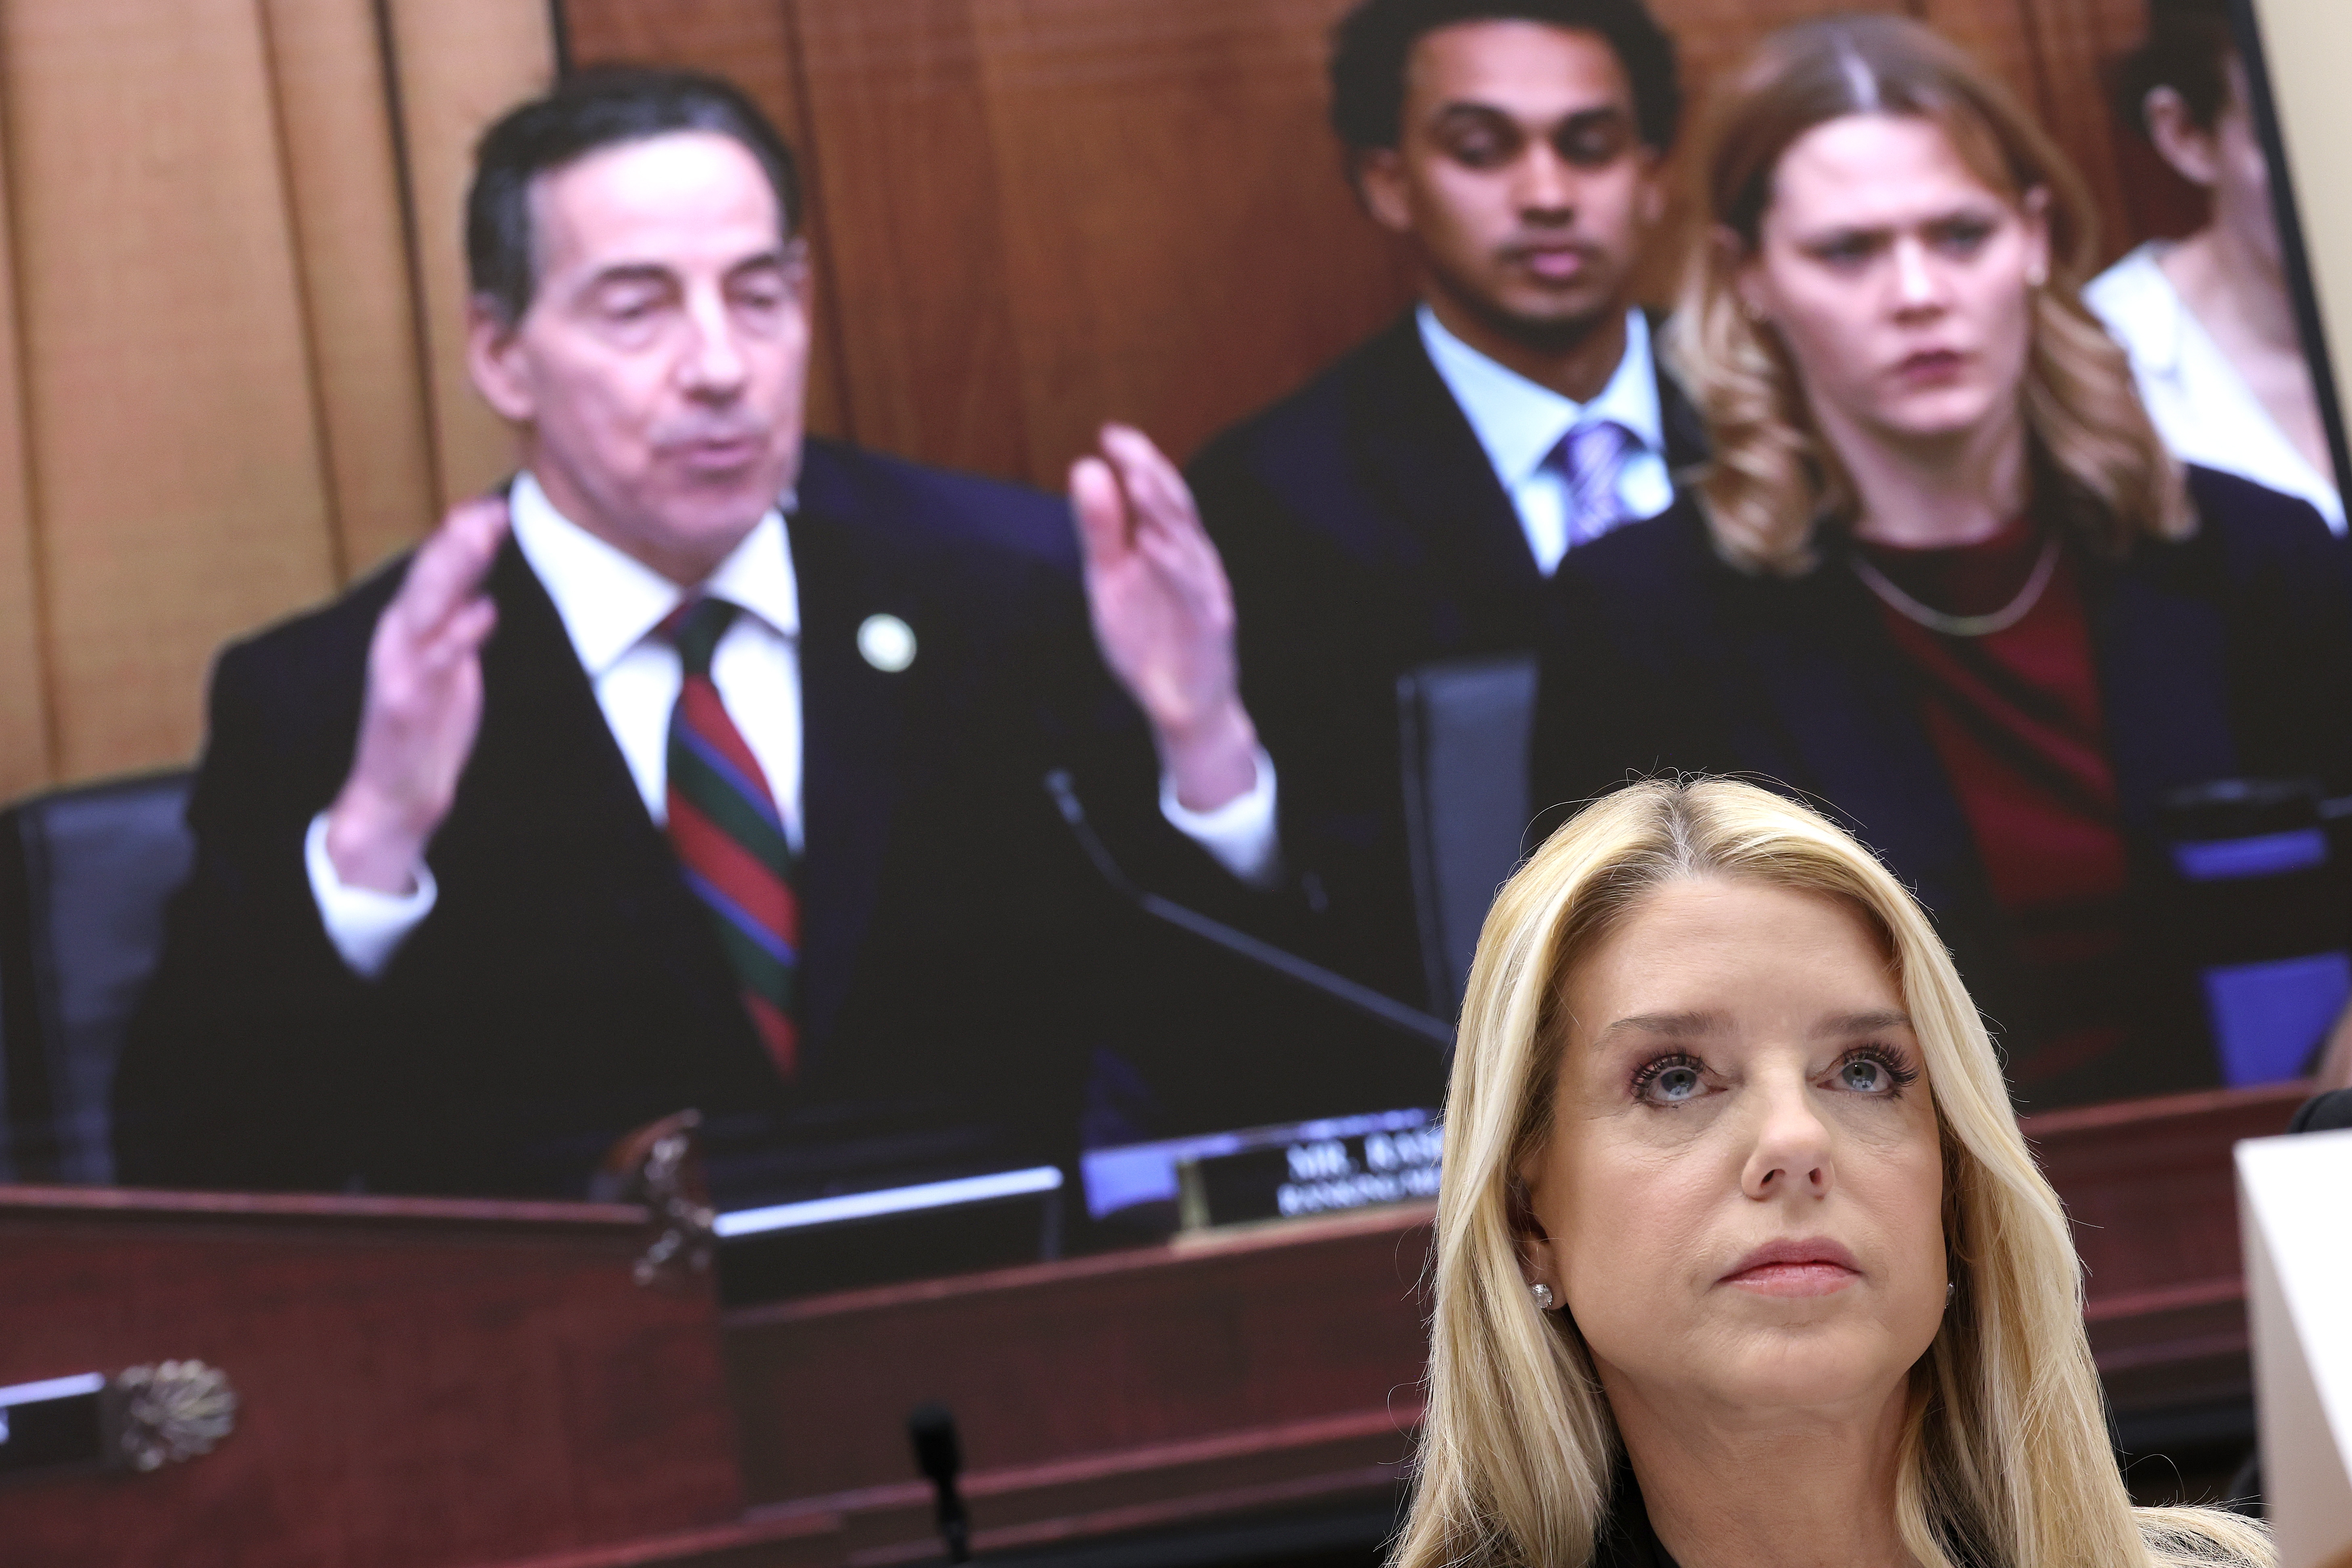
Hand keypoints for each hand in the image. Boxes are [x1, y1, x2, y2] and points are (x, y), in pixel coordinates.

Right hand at [324, 496, 508, 892]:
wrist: (395, 791)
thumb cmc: (426, 724)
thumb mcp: (446, 664)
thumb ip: (457, 624)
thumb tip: (479, 588)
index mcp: (411, 628)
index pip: (436, 573)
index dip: (460, 538)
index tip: (492, 506)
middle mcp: (400, 640)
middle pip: (428, 580)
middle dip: (455, 543)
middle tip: (486, 509)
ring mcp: (400, 669)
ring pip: (426, 609)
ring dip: (453, 571)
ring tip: (480, 538)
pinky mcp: (405, 703)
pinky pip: (434, 664)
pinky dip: (457, 636)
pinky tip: (483, 611)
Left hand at [1071, 424, 1259, 811]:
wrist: (1181, 705)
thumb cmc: (1148, 637)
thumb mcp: (1110, 578)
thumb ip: (1101, 529)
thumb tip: (1086, 468)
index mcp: (1169, 544)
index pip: (1156, 493)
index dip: (1138, 460)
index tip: (1110, 433)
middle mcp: (1192, 560)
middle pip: (1176, 508)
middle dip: (1150, 473)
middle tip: (1124, 445)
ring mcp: (1205, 590)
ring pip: (1186, 541)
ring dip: (1162, 508)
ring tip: (1137, 477)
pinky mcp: (1210, 625)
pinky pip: (1191, 591)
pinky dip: (1172, 565)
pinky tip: (1151, 543)